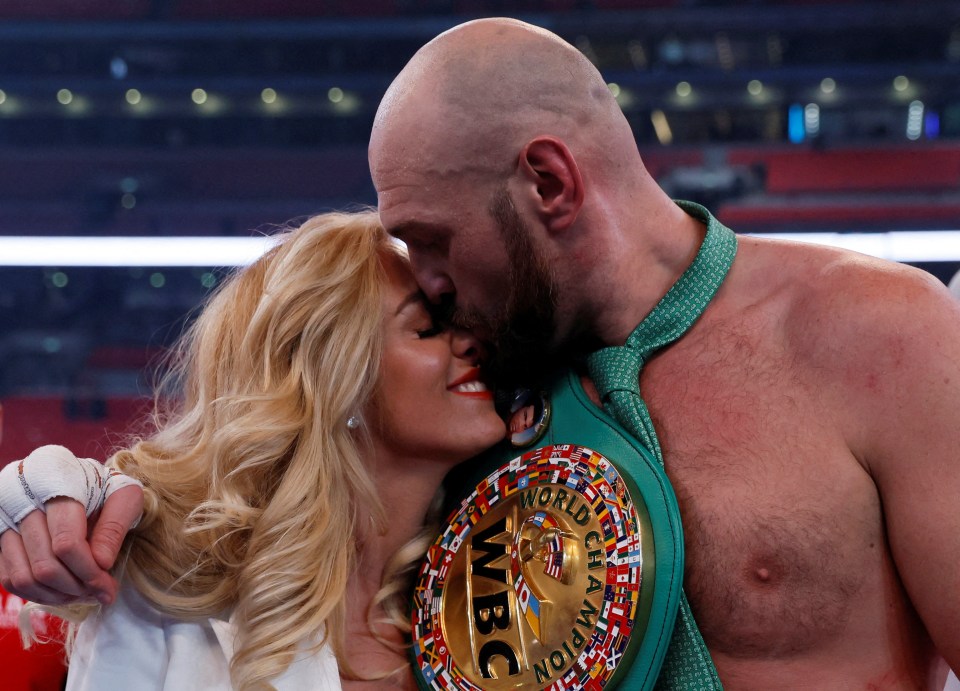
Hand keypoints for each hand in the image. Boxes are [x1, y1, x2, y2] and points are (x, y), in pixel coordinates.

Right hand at [0, 485, 142, 605]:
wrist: (74, 477)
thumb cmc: (102, 486)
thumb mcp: (123, 495)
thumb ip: (115, 526)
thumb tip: (101, 563)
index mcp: (55, 480)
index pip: (67, 543)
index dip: (89, 572)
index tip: (108, 587)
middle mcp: (20, 498)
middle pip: (44, 565)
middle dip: (76, 588)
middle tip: (98, 592)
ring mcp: (4, 518)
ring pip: (22, 577)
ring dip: (56, 595)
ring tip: (82, 593)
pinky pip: (8, 577)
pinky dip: (36, 592)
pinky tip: (61, 590)